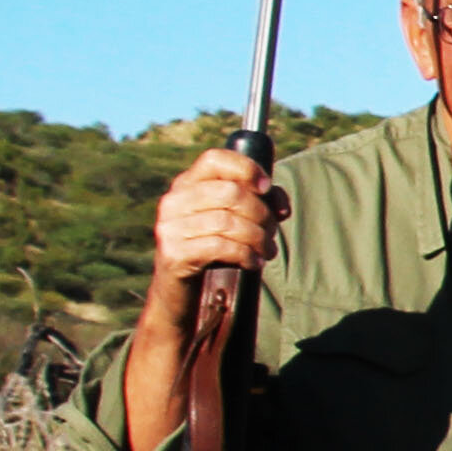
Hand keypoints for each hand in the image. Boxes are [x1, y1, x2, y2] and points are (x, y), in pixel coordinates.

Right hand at [148, 147, 283, 294]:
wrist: (179, 291)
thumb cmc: (212, 249)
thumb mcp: (233, 221)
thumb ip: (259, 203)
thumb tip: (280, 206)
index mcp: (187, 184)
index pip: (214, 159)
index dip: (246, 168)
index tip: (267, 187)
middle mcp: (174, 201)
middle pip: (230, 192)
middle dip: (261, 213)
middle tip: (271, 232)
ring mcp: (170, 227)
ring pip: (227, 222)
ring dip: (257, 237)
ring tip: (268, 250)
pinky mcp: (173, 254)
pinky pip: (219, 247)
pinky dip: (245, 254)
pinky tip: (254, 262)